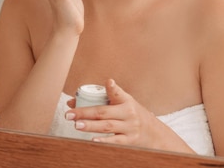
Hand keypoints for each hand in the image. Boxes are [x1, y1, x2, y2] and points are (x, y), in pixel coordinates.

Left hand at [65, 79, 190, 151]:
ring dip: (90, 126)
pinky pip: (115, 141)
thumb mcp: (121, 104)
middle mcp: (128, 112)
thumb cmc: (130, 114)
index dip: (113, 87)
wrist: (153, 132)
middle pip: (104, 112)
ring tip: (77, 125)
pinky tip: (92, 141)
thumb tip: (71, 102)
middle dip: (85, 112)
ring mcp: (129, 127)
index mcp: (126, 100)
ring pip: (107, 126)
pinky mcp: (129, 140)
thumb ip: (100, 101)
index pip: (118, 93)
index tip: (109, 82)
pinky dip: (104, 141)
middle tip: (70, 114)